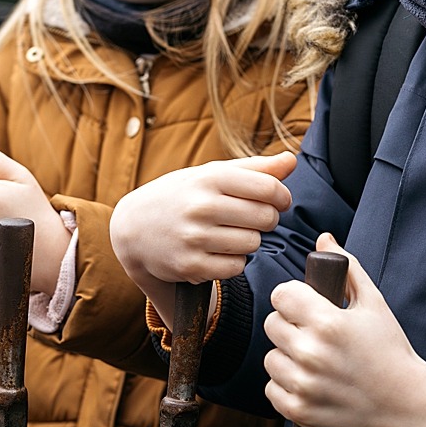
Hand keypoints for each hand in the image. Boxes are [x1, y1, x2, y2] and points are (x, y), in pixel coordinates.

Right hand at [113, 152, 295, 287]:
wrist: (133, 228)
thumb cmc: (181, 196)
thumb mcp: (211, 174)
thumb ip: (254, 168)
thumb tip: (292, 160)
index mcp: (210, 177)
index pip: (269, 188)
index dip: (282, 197)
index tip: (278, 201)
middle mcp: (201, 206)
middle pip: (266, 218)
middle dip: (265, 220)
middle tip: (249, 218)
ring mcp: (194, 237)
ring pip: (253, 244)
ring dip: (248, 241)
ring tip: (227, 234)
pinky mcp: (190, 265)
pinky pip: (236, 267)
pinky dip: (233, 261)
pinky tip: (216, 251)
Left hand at [265, 237, 425, 426]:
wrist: (406, 403)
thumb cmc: (391, 349)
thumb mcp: (374, 303)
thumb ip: (346, 268)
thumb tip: (324, 239)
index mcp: (328, 322)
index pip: (281, 294)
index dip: (294, 297)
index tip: (306, 306)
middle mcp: (311, 353)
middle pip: (272, 324)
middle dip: (291, 325)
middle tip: (314, 334)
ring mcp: (303, 385)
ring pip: (270, 357)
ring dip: (287, 356)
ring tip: (315, 360)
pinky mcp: (299, 410)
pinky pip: (272, 388)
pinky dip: (287, 385)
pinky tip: (312, 381)